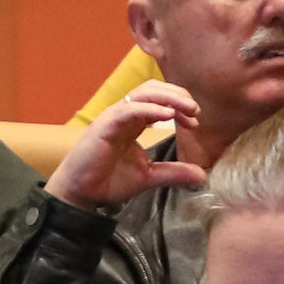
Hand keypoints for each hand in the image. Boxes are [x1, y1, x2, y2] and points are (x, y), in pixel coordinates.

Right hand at [49, 86, 210, 212]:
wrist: (81, 194)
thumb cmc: (108, 181)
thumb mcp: (149, 176)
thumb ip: (174, 173)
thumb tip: (202, 176)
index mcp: (134, 121)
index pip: (160, 101)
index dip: (180, 107)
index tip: (195, 122)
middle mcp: (124, 114)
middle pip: (153, 89)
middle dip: (178, 96)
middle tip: (195, 111)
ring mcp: (113, 117)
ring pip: (143, 93)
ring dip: (169, 98)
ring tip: (188, 109)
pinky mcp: (104, 125)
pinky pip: (129, 109)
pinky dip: (150, 109)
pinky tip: (167, 115)